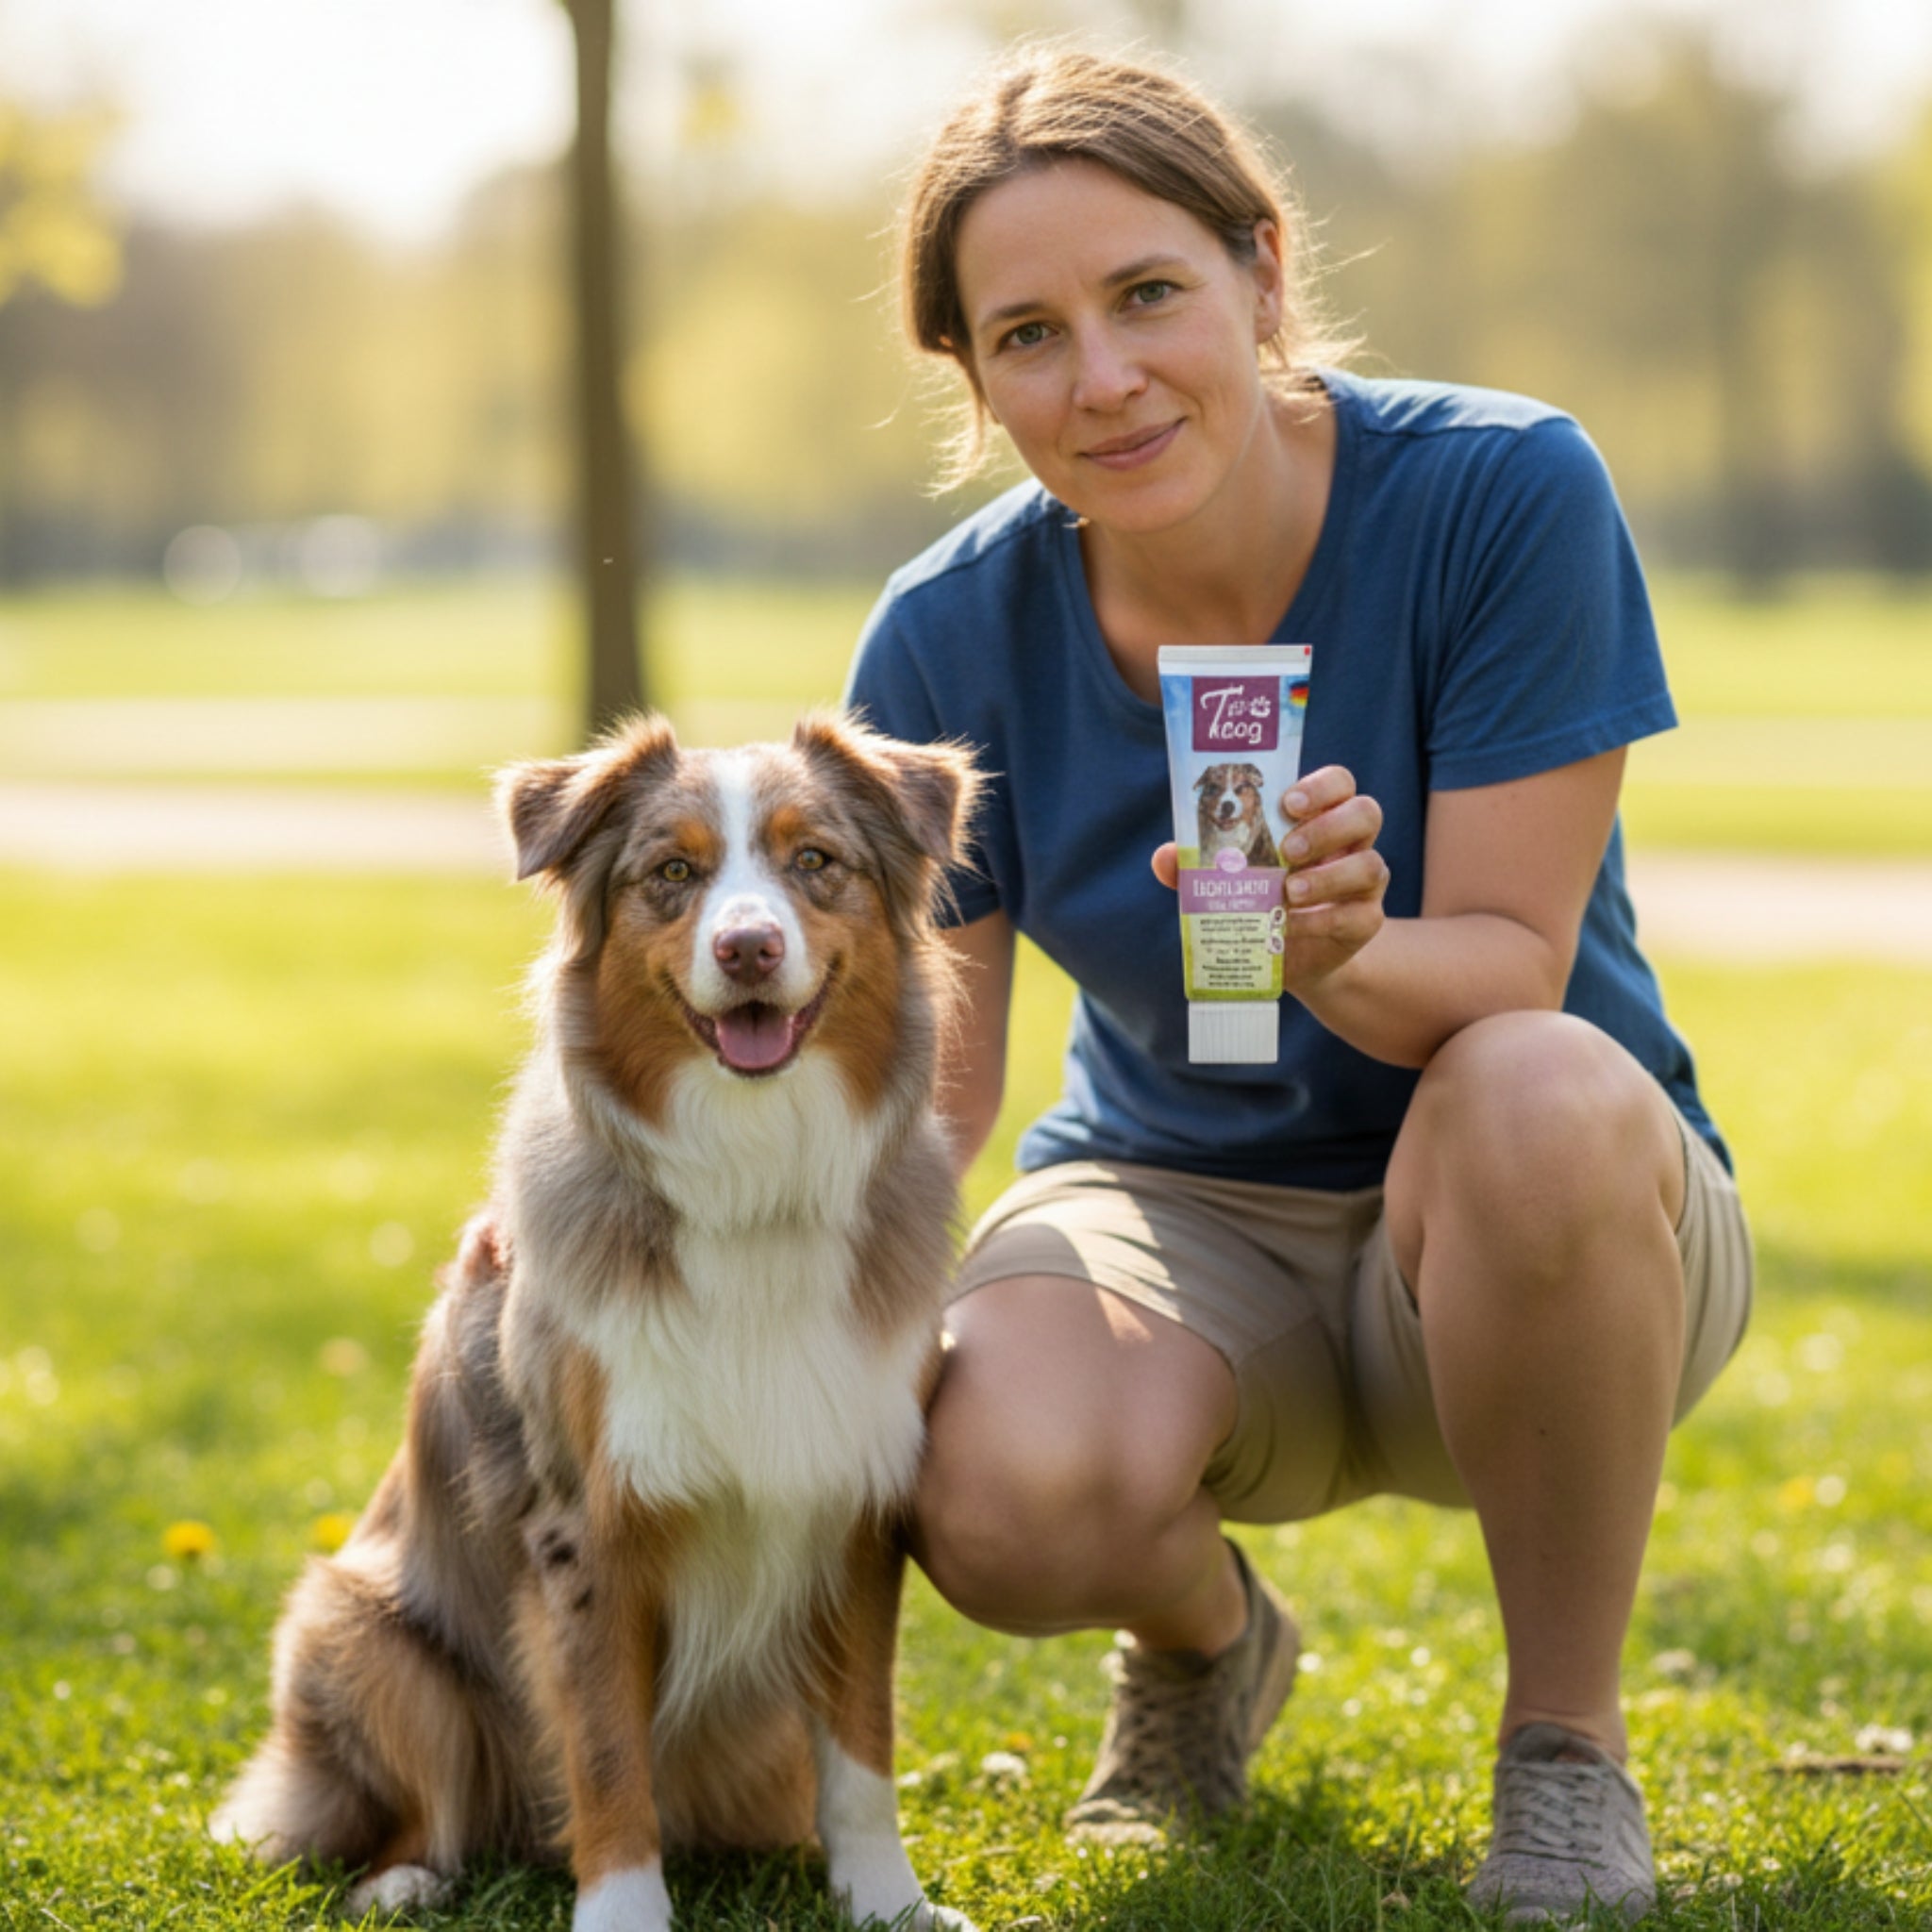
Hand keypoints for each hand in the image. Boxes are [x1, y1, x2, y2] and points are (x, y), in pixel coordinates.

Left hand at [1151, 765, 1387, 992]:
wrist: (1283, 958)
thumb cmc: (1257, 900)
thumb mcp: (1225, 879)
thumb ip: (1197, 864)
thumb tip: (1164, 857)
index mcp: (1321, 817)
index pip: (1339, 783)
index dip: (1321, 786)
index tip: (1287, 803)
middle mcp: (1351, 843)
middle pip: (1366, 812)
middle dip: (1327, 828)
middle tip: (1286, 849)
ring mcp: (1364, 882)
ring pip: (1371, 864)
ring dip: (1328, 877)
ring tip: (1288, 892)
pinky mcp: (1365, 921)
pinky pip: (1359, 915)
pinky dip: (1322, 919)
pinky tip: (1292, 925)